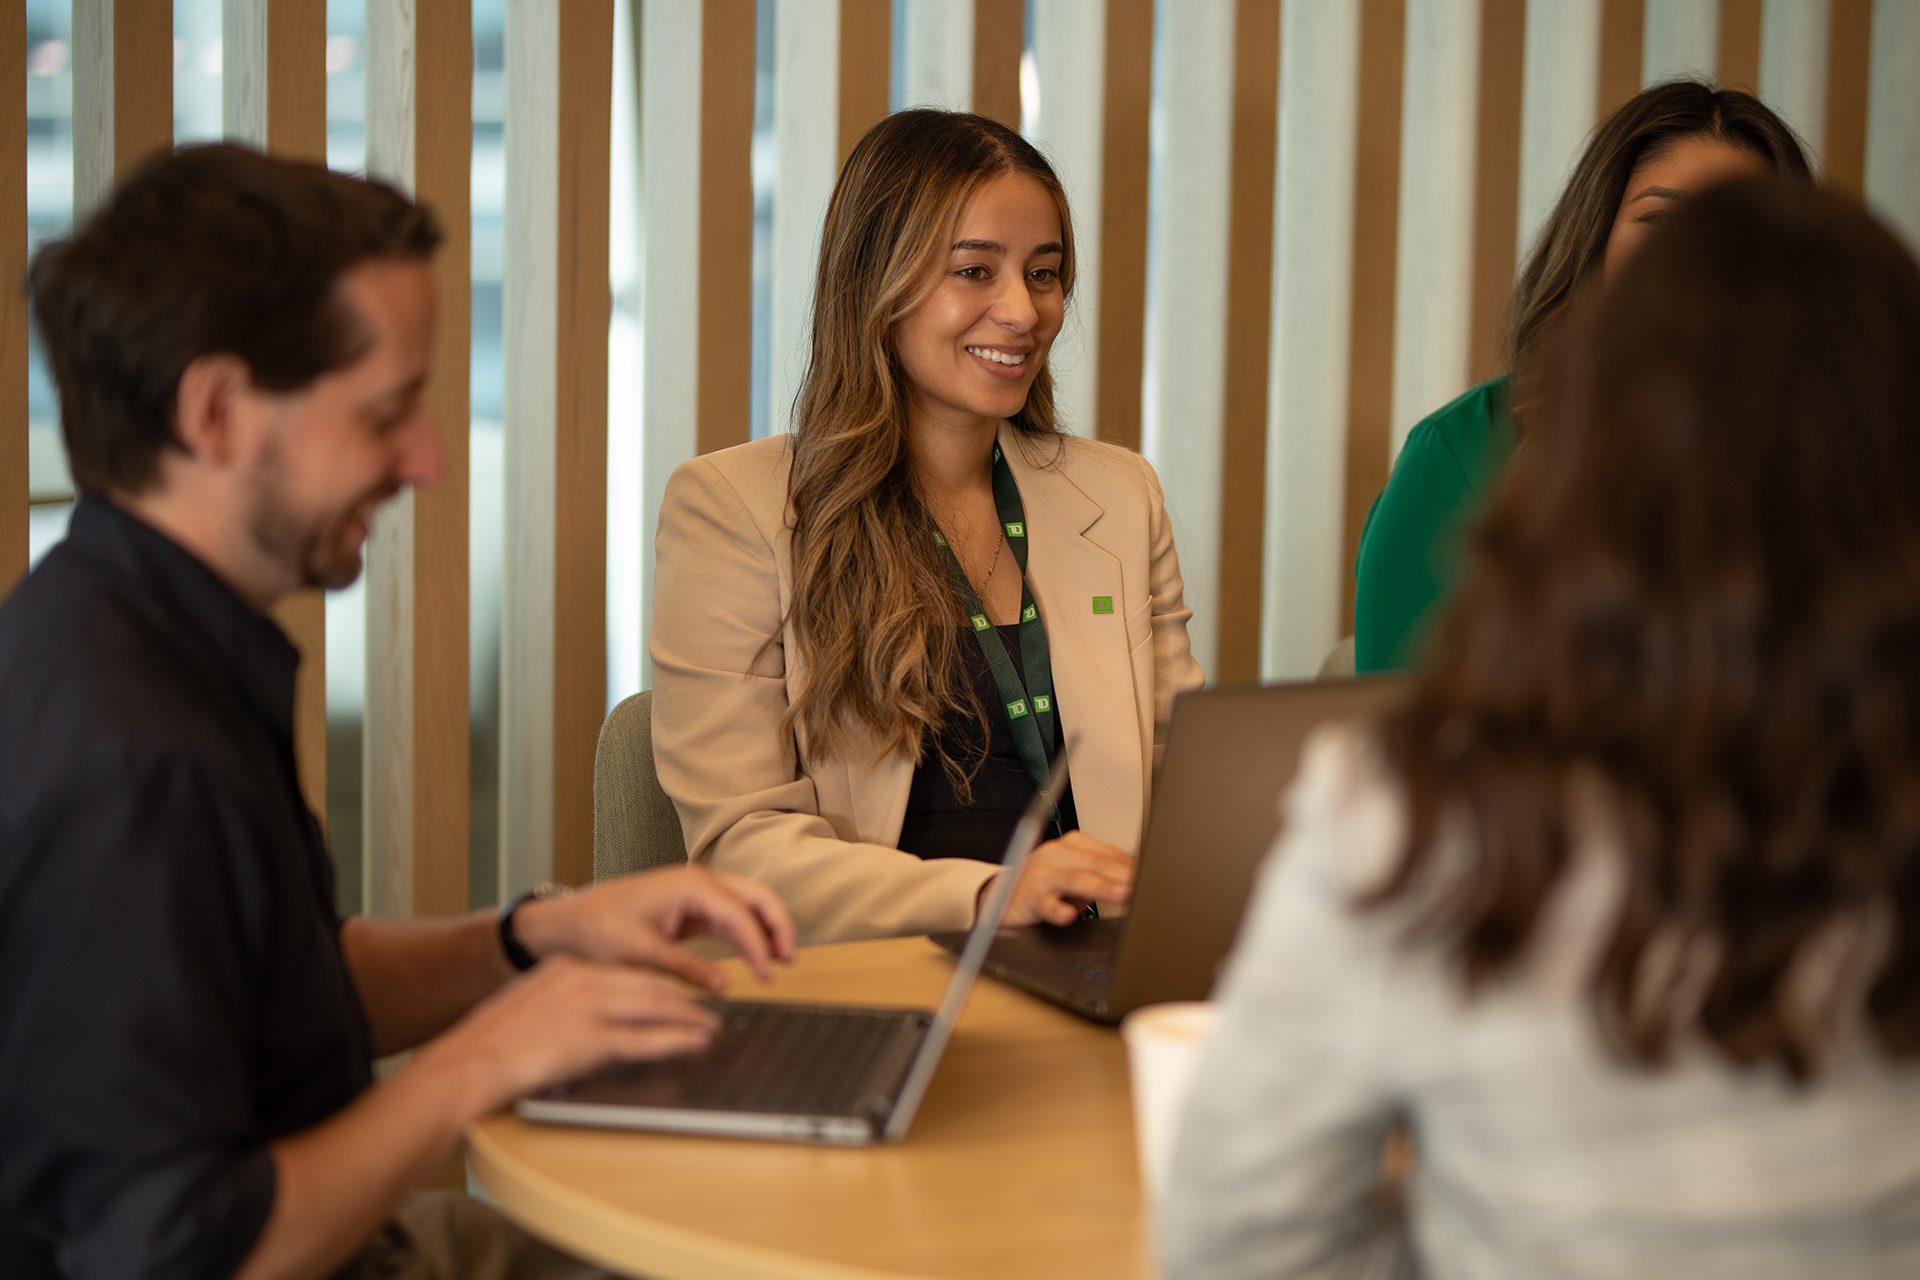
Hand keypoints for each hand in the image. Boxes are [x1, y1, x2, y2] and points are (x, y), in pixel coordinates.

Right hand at [419, 955, 719, 1120]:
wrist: (468, 1062)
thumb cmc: (491, 1043)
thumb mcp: (531, 1004)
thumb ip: (564, 1001)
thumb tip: (595, 1014)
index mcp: (566, 967)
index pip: (626, 971)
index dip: (658, 983)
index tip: (677, 992)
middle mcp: (581, 979)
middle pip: (647, 984)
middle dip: (682, 999)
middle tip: (708, 1009)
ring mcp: (587, 1008)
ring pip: (654, 1006)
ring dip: (689, 1017)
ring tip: (710, 1026)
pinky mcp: (589, 1039)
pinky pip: (644, 1038)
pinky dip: (676, 1039)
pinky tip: (695, 1042)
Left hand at [512, 864, 796, 990]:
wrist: (568, 923)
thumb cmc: (596, 931)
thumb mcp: (638, 954)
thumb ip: (685, 968)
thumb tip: (724, 986)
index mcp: (689, 885)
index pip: (740, 914)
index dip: (759, 946)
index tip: (768, 976)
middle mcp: (699, 882)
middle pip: (757, 895)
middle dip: (778, 925)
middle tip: (789, 961)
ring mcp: (697, 893)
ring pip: (749, 903)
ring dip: (767, 929)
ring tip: (780, 962)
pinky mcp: (691, 908)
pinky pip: (732, 916)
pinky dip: (748, 934)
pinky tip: (755, 958)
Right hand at [982, 831, 1135, 927]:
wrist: (1000, 896)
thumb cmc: (1046, 886)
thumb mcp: (1076, 877)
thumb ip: (1102, 876)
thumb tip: (1140, 881)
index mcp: (1072, 845)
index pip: (1109, 855)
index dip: (1133, 867)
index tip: (1155, 877)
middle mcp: (1056, 854)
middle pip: (1095, 863)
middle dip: (1123, 875)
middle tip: (1145, 886)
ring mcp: (1040, 874)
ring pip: (1073, 878)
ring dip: (1100, 887)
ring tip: (1123, 895)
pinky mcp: (1026, 897)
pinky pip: (1042, 903)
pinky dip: (1055, 909)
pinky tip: (1067, 916)